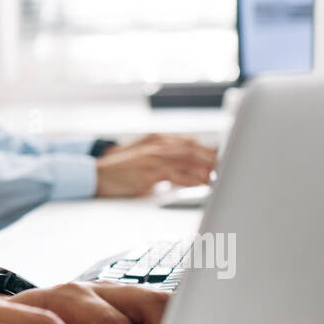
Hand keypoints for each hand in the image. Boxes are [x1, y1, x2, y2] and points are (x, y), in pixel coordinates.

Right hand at [95, 133, 216, 195]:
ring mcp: (151, 156)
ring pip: (186, 159)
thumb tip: (189, 171)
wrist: (95, 175)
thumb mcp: (144, 160)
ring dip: (205, 169)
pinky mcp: (147, 170)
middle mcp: (156, 144)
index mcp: (157, 139)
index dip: (209, 151)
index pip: (189, 142)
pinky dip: (190, 179)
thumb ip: (165, 161)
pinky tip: (201, 184)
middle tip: (228, 170)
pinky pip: (174, 173)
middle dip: (212, 159)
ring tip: (219, 178)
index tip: (224, 161)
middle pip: (192, 149)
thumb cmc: (120, 171)